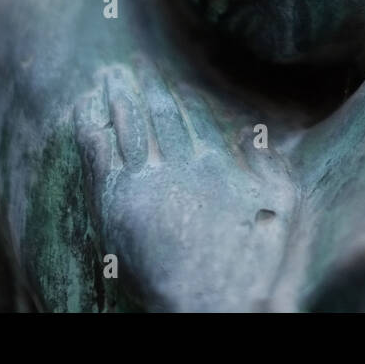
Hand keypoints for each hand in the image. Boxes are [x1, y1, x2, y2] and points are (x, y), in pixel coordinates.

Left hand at [74, 61, 296, 310]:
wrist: (214, 303)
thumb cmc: (253, 266)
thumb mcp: (280, 207)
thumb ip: (266, 167)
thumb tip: (251, 133)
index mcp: (216, 163)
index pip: (192, 116)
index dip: (179, 93)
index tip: (170, 76)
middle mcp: (180, 164)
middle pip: (158, 112)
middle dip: (146, 83)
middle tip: (132, 61)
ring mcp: (146, 180)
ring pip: (127, 124)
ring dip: (116, 96)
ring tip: (107, 75)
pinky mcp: (117, 201)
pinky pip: (98, 153)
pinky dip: (91, 127)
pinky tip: (84, 109)